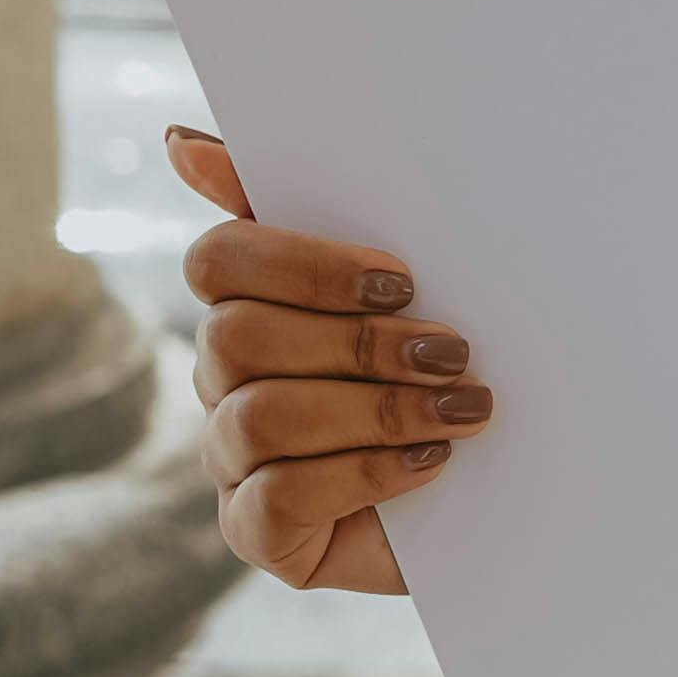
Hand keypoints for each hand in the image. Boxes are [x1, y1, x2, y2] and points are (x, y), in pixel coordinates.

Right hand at [167, 127, 490, 597]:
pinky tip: (429, 463)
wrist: (494, 493)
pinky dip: (365, 474)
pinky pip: (280, 496)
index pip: (220, 259)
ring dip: (376, 410)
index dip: (306, 265)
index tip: (402, 277)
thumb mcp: (401, 286)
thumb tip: (182, 145)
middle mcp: (222, 377)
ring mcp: (231, 457)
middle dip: (359, 343)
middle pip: (239, 336)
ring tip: (461, 411)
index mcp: (248, 302)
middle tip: (453, 351)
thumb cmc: (438, 369)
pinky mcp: (254, 531)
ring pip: (261, 415)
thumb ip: (316, 206)